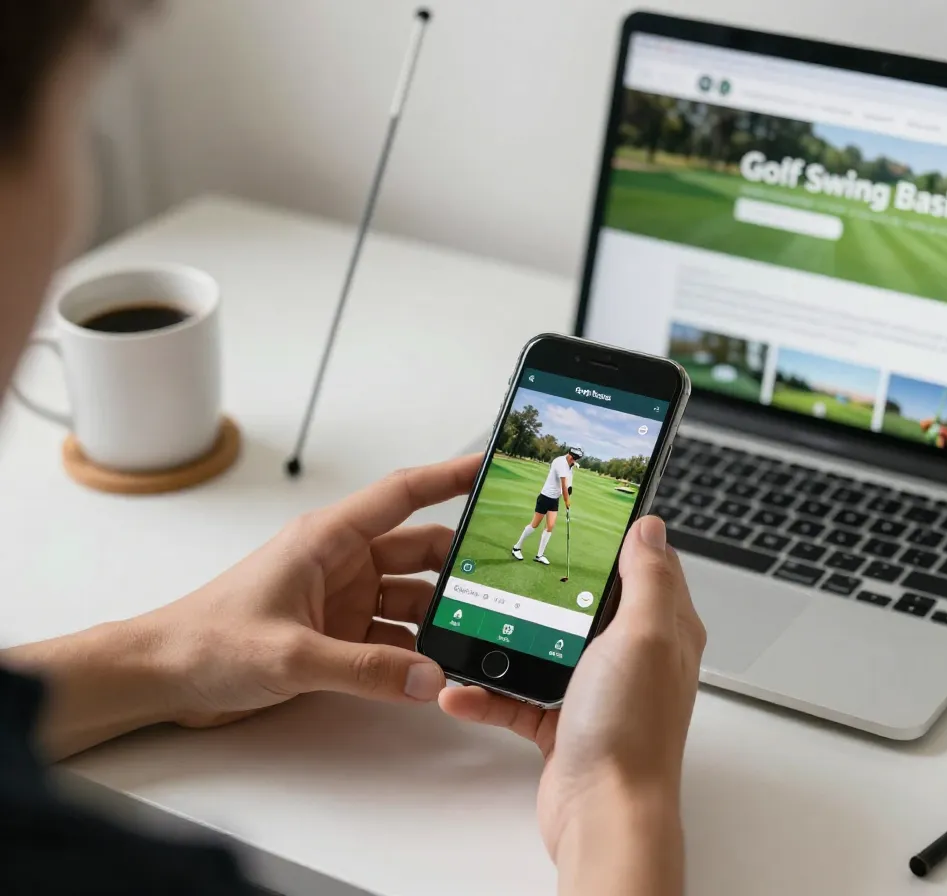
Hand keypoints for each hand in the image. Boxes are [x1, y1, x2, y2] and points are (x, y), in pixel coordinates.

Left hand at [140, 455, 480, 728]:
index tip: (490, 468)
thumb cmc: (207, 642)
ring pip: (412, 597)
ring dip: (441, 617)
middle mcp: (341, 561)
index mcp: (327, 539)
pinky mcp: (339, 633)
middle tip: (504, 579)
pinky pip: (393, 635)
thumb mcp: (291, 656)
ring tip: (480, 635)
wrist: (162, 677)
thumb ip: (365, 668)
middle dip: (460, 565)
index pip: (402, 495)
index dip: (449, 477)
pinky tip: (437, 669)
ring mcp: (342, 598)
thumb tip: (429, 678)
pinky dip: (416, 650)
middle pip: (419, 552)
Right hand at [439, 517, 704, 863]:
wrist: (603, 816)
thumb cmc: (630, 731)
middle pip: (585, 602)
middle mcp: (632, 656)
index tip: (578, 517)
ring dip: (505, 640)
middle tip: (511, 563)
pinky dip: (487, 694)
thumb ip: (647, 578)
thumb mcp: (642, 635)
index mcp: (662, 629)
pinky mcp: (562, 722)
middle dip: (546, 585)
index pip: (643, 566)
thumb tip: (651, 526)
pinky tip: (461, 691)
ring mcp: (595, 690)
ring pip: (544, 647)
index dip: (614, 539)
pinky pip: (518, 697)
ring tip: (471, 626)